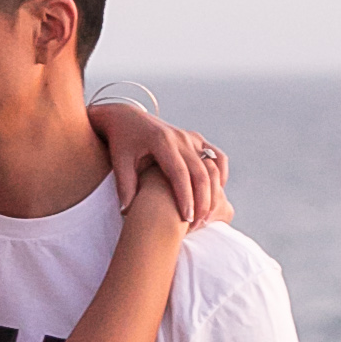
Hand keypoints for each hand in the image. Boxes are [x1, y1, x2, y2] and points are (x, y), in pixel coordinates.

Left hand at [88, 102, 228, 229]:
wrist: (126, 117)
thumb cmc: (121, 142)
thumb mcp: (119, 162)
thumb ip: (124, 186)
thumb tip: (126, 212)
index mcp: (161, 142)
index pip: (179, 174)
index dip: (185, 198)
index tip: (187, 219)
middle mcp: (180, 138)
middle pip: (201, 172)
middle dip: (202, 201)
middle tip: (197, 224)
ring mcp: (191, 137)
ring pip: (213, 166)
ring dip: (214, 191)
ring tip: (206, 215)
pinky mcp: (196, 138)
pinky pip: (217, 157)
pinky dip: (221, 175)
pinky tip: (216, 193)